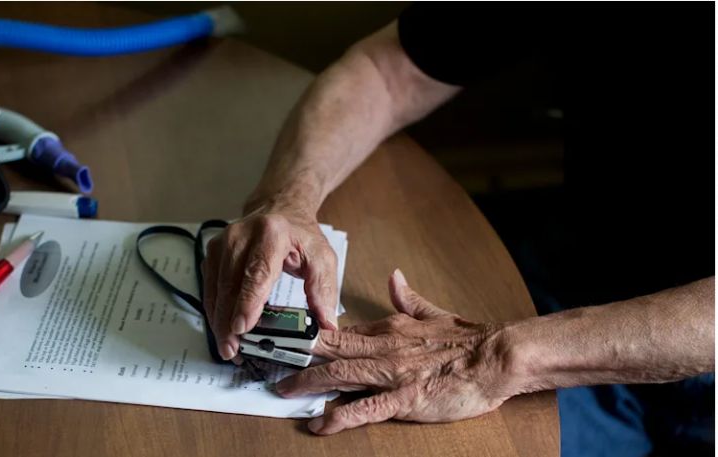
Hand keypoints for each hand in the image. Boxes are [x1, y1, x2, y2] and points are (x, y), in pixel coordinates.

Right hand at [202, 204, 338, 360]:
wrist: (280, 210)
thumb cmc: (299, 236)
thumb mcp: (322, 258)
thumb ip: (323, 291)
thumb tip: (325, 324)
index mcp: (271, 233)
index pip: (257, 273)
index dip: (248, 303)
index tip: (242, 328)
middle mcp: (240, 235)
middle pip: (230, 286)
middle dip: (229, 322)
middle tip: (234, 350)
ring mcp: (222, 244)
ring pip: (215, 290)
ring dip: (219, 322)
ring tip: (229, 348)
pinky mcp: (213, 254)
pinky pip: (210, 288)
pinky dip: (216, 312)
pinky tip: (223, 330)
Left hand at [275, 269, 512, 434]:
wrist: (497, 356)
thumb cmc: (468, 339)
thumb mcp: (433, 312)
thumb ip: (408, 298)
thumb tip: (394, 277)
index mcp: (388, 328)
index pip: (339, 330)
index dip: (309, 335)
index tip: (283, 338)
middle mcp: (383, 347)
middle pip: (330, 349)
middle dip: (295, 355)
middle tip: (265, 358)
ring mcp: (392, 373)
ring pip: (340, 374)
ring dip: (308, 382)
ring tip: (282, 390)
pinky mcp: (406, 398)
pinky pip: (367, 408)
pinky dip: (341, 416)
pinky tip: (321, 423)